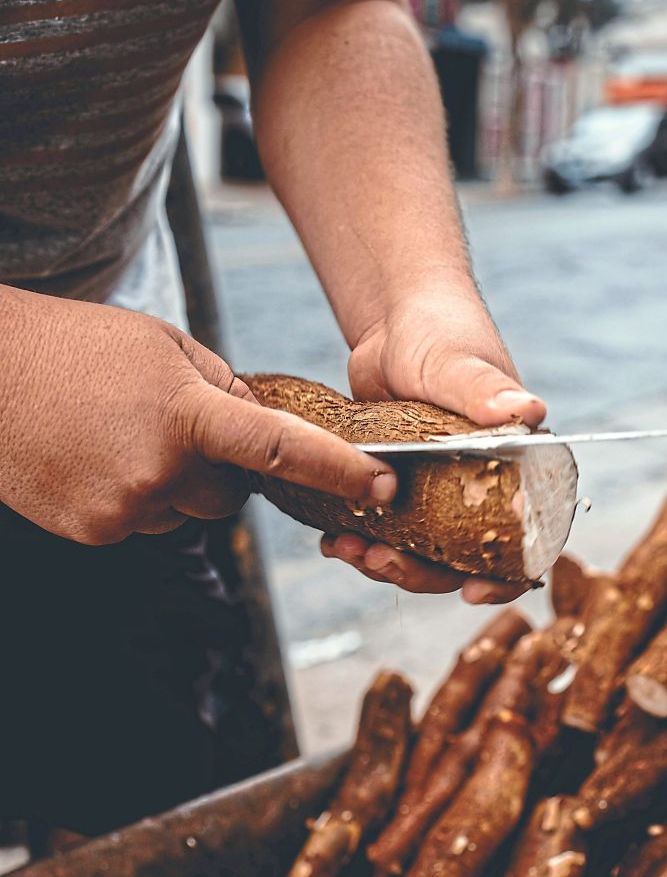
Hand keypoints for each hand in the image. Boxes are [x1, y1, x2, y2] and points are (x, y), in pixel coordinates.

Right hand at [0, 288, 395, 543]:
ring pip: (187, 511)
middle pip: (232, 494)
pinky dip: (138, 497)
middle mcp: (158, 470)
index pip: (280, 449)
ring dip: (176, 483)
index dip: (338, 470)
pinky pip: (145, 522)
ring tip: (125, 436)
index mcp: (184, 413)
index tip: (382, 485)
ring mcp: (123, 508)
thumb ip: (223, 386)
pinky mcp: (94, 532)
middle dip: (223, 469)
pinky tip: (102, 458)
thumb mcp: (163, 344)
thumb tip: (261, 424)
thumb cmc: (76, 347)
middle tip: (185, 430)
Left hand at [321, 289, 546, 603]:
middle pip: (464, 557)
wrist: (394, 318)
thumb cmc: (441, 331)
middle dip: (420, 571)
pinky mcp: (403, 487)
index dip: (506, 575)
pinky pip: (388, 529)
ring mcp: (441, 492)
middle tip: (377, 561)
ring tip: (343, 550)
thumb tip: (529, 411)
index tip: (469, 592)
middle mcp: (486, 487)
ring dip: (384, 560)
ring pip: (421, 551)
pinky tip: (332, 538)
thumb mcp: (459, 363)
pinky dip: (363, 539)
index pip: (529, 538)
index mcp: (520, 467)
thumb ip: (486, 389)